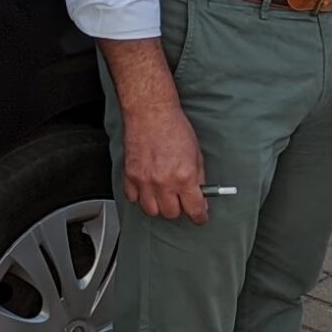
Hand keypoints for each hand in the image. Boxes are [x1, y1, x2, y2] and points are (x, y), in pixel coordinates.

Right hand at [124, 99, 208, 225]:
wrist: (151, 113)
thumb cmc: (174, 128)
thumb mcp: (196, 154)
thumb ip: (198, 178)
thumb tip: (200, 195)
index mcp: (184, 177)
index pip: (194, 209)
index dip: (199, 217)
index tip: (200, 217)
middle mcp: (163, 182)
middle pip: (171, 213)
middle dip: (179, 209)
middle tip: (181, 200)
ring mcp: (144, 181)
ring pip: (151, 211)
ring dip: (160, 206)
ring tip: (164, 196)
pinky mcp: (130, 176)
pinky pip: (134, 199)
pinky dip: (141, 197)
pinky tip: (148, 189)